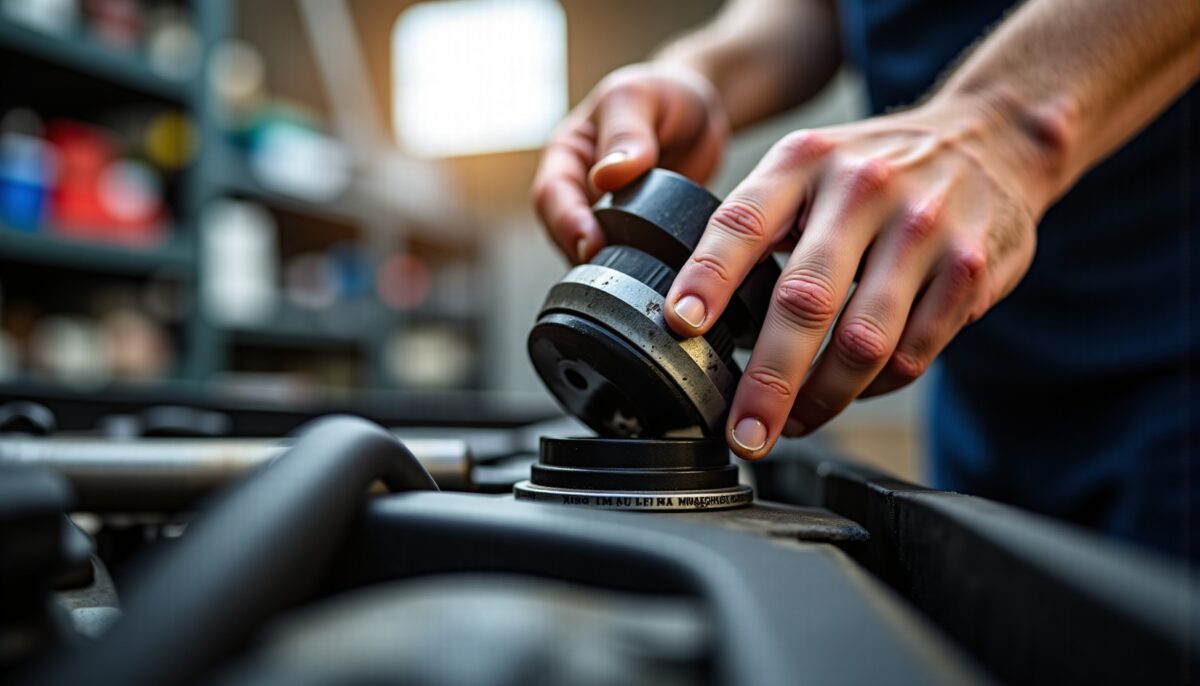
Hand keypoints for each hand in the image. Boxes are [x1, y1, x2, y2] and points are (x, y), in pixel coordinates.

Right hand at [532, 62, 729, 262]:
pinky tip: (652, 278)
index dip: (566, 221)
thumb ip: (626, 133)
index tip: (591, 242)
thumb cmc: (663, 95)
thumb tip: (608, 174)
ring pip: (590, 253)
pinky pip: (626, 260)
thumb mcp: (640, 98)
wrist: (698, 113)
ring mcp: (604, 215)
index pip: (551, 194)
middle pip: (562, 233)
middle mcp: (578, 189)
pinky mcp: (633, 235)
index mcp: (568, 153)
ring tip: (633, 281)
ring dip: (606, 269)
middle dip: (582, 254)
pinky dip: (634, 271)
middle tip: (611, 273)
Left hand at [663, 96, 1047, 458]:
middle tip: (745, 434)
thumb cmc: (875, 168)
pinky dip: (873, 388)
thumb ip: (757, 223)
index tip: (683, 325)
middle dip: (768, 380)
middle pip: (806, 300)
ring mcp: (922, 229)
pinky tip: (851, 392)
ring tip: (792, 423)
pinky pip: (912, 354)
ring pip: (863, 343)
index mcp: (805, 161)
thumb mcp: (809, 166)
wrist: (990, 138)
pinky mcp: (969, 270)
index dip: (708, 276)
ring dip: (822, 399)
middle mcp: (863, 188)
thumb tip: (691, 314)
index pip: (745, 220)